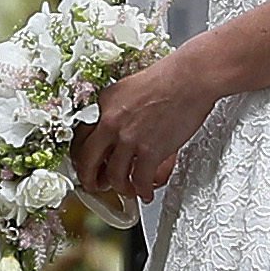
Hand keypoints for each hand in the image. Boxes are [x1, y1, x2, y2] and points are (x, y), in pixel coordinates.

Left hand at [72, 51, 218, 207]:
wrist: (189, 78)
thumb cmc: (167, 78)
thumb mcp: (127, 89)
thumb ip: (116, 109)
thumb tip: (114, 128)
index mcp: (102, 106)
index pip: (80, 138)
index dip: (82, 156)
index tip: (88, 164)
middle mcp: (110, 123)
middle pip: (88, 161)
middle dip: (90, 179)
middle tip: (97, 185)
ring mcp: (128, 139)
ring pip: (114, 176)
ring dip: (120, 187)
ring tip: (127, 190)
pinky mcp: (150, 151)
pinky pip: (140, 180)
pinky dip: (143, 190)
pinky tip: (146, 192)